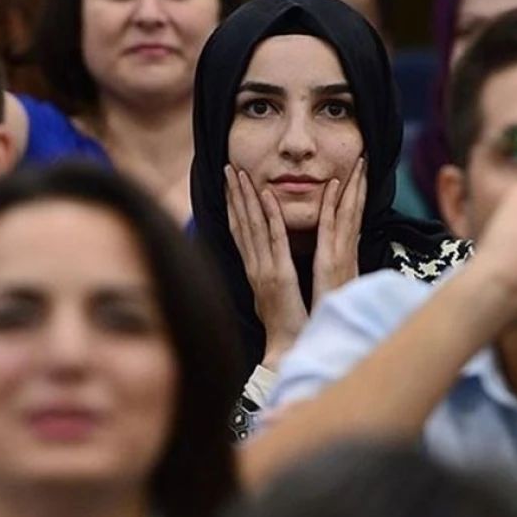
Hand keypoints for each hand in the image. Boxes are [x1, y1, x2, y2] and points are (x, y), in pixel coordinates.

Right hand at [226, 166, 309, 366]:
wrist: (288, 348)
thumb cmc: (286, 325)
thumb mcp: (275, 295)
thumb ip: (270, 277)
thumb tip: (267, 268)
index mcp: (254, 270)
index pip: (240, 232)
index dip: (234, 206)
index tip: (231, 184)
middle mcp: (254, 267)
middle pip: (240, 224)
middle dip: (234, 194)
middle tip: (228, 168)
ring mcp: (264, 270)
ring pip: (252, 226)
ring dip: (246, 198)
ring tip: (240, 174)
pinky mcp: (279, 275)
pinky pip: (274, 240)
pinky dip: (269, 217)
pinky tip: (265, 197)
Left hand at [312, 158, 364, 306]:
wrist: (314, 343)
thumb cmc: (317, 320)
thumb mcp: (329, 292)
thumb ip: (334, 274)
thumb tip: (337, 262)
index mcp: (342, 260)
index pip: (351, 220)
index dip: (356, 196)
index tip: (359, 174)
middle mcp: (344, 256)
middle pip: (354, 212)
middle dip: (360, 184)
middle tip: (365, 157)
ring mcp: (340, 258)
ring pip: (348, 214)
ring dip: (353, 188)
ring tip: (358, 163)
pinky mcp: (331, 265)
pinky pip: (331, 230)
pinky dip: (333, 207)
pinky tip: (335, 186)